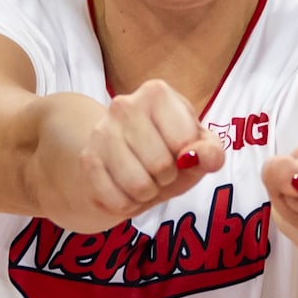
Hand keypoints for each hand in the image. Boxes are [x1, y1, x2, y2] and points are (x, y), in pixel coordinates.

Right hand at [37, 79, 225, 231]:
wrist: (120, 162)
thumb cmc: (167, 150)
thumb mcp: (197, 149)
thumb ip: (210, 152)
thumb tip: (200, 157)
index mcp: (156, 93)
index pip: (185, 142)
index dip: (188, 158)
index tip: (178, 151)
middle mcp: (124, 105)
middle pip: (161, 165)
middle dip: (166, 177)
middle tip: (159, 169)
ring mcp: (101, 131)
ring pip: (138, 185)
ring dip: (147, 193)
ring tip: (143, 178)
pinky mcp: (87, 159)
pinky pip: (116, 200)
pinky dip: (127, 204)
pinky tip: (124, 188)